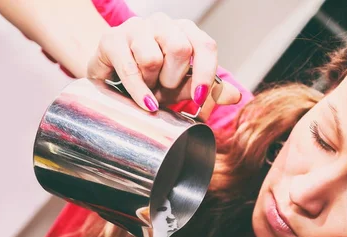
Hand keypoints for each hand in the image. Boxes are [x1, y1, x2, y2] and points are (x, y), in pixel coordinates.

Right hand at [87, 13, 241, 118]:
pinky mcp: (112, 39)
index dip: (205, 73)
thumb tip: (235, 96)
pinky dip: (139, 90)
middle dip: (173, 79)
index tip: (199, 98)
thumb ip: (207, 90)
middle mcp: (161, 23)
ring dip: (152, 83)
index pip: (205, 45)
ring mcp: (135, 27)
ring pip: (153, 58)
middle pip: (179, 49)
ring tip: (147, 87)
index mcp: (184, 31)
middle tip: (164, 89)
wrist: (111, 81)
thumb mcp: (182, 87)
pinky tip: (144, 103)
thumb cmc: (150, 80)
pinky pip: (130, 67)